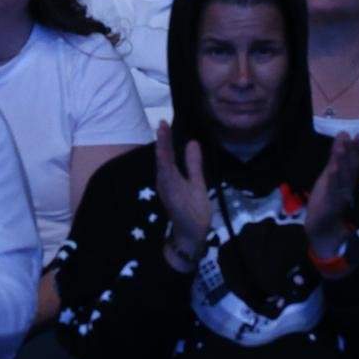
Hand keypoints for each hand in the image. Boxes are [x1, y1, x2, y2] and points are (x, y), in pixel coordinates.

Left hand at [154, 121, 210, 269]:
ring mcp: (163, 185)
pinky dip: (166, 158)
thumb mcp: (198, 187)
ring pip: (161, 163)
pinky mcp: (166, 190)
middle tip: (163, 123)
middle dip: (161, 140)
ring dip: (163, 148)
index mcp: (169, 178)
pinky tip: (170, 154)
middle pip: (160, 156)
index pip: (164, 153)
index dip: (163, 137)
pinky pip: (164, 169)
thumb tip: (193, 142)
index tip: (162, 122)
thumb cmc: (195, 212)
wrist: (188, 236)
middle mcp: (162, 179)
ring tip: (165, 133)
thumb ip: (194, 165)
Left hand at [302, 131, 358, 256]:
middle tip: (354, 136)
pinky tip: (332, 169)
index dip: (357, 150)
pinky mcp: (328, 203)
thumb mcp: (331, 180)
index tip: (358, 135)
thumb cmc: (328, 202)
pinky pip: (331, 190)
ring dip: (342, 161)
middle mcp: (346, 187)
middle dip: (352, 152)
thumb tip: (341, 143)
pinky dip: (333, 180)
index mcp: (347, 182)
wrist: (324, 229)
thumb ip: (335, 161)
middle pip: (351, 168)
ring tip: (342, 146)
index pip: (355, 164)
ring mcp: (338, 195)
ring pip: (342, 177)